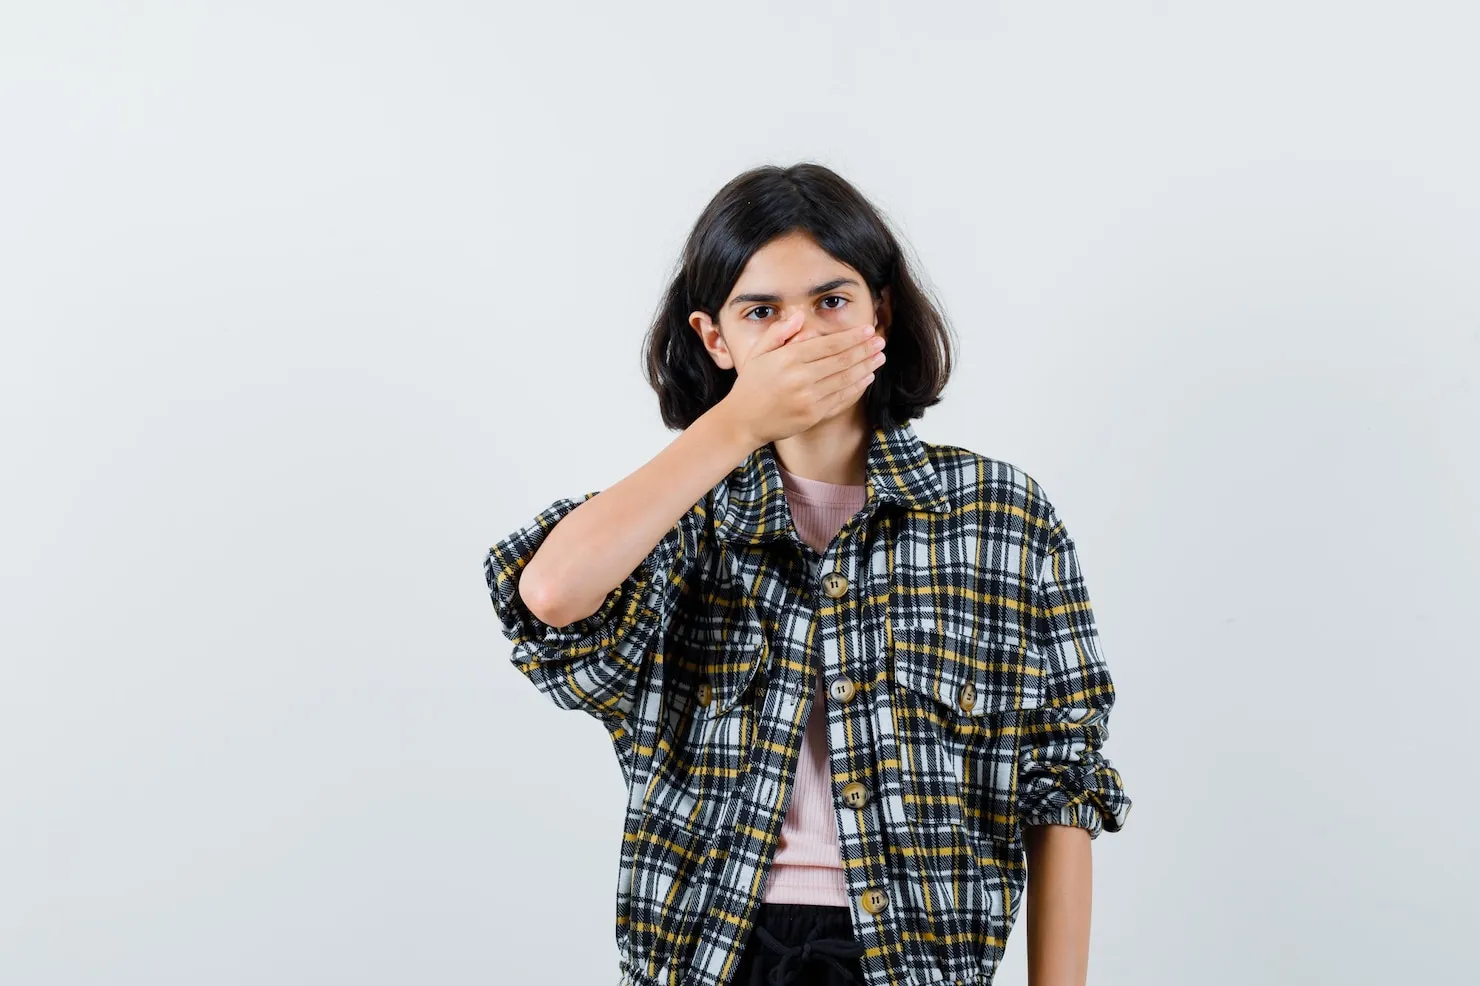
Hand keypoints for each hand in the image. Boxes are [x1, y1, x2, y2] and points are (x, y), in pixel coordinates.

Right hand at [720, 310, 886, 448]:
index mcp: (788, 358)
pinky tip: (866, 378)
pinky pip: (841, 399)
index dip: (852, 337)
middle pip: (842, 361)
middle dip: (865, 350)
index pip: (829, 344)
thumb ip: (779, 332)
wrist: (743, 420)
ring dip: (866, 367)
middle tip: (881, 342)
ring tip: (879, 357)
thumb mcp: (758, 352)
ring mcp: (808, 399)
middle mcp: (800, 378)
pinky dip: (856, 388)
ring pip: (845, 380)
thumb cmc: (751, 384)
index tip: (868, 330)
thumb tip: (799, 315)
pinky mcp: (813, 416)